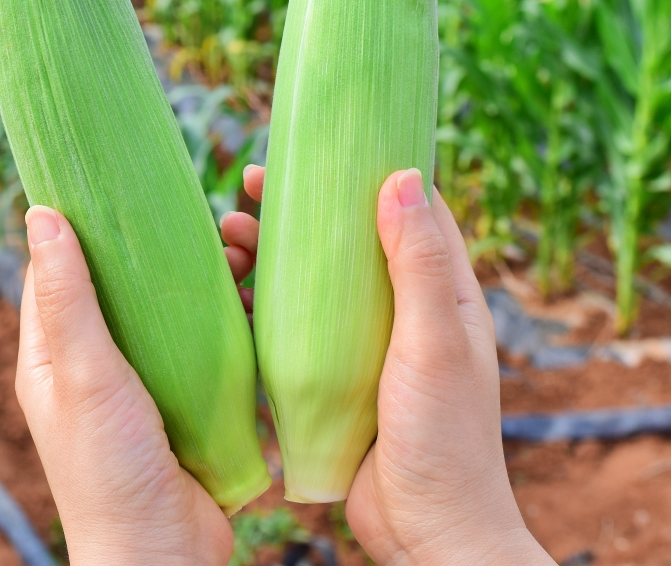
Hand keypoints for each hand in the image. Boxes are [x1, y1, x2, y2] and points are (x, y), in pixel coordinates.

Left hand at [15, 206, 232, 565]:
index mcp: (55, 353)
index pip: (60, 269)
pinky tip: (257, 290)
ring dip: (205, 273)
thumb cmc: (110, 470)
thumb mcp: (84, 374)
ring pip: (171, 307)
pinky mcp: (190, 397)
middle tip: (207, 215)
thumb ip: (68, 297)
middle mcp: (96, 362)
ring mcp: (145, 380)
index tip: (117, 183)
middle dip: (161, 244)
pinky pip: (208, 339)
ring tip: (242, 246)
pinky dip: (230, 311)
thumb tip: (41, 214)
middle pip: (125, 282)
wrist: (165, 557)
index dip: (84, 224)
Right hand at [222, 166, 553, 565]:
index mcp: (441, 290)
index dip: (369, 169)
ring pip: (312, 278)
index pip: (409, 209)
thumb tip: (402, 175)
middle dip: (301, 208)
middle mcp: (403, 307)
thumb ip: (418, 263)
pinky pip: (290, 324)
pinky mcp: (332, 374)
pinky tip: (228, 291)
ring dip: (271, 252)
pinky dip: (259, 301)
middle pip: (346, 237)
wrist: (426, 533)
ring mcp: (365, 341)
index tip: (325, 143)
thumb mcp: (433, 342)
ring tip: (226, 235)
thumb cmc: (444, 436)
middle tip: (250, 184)